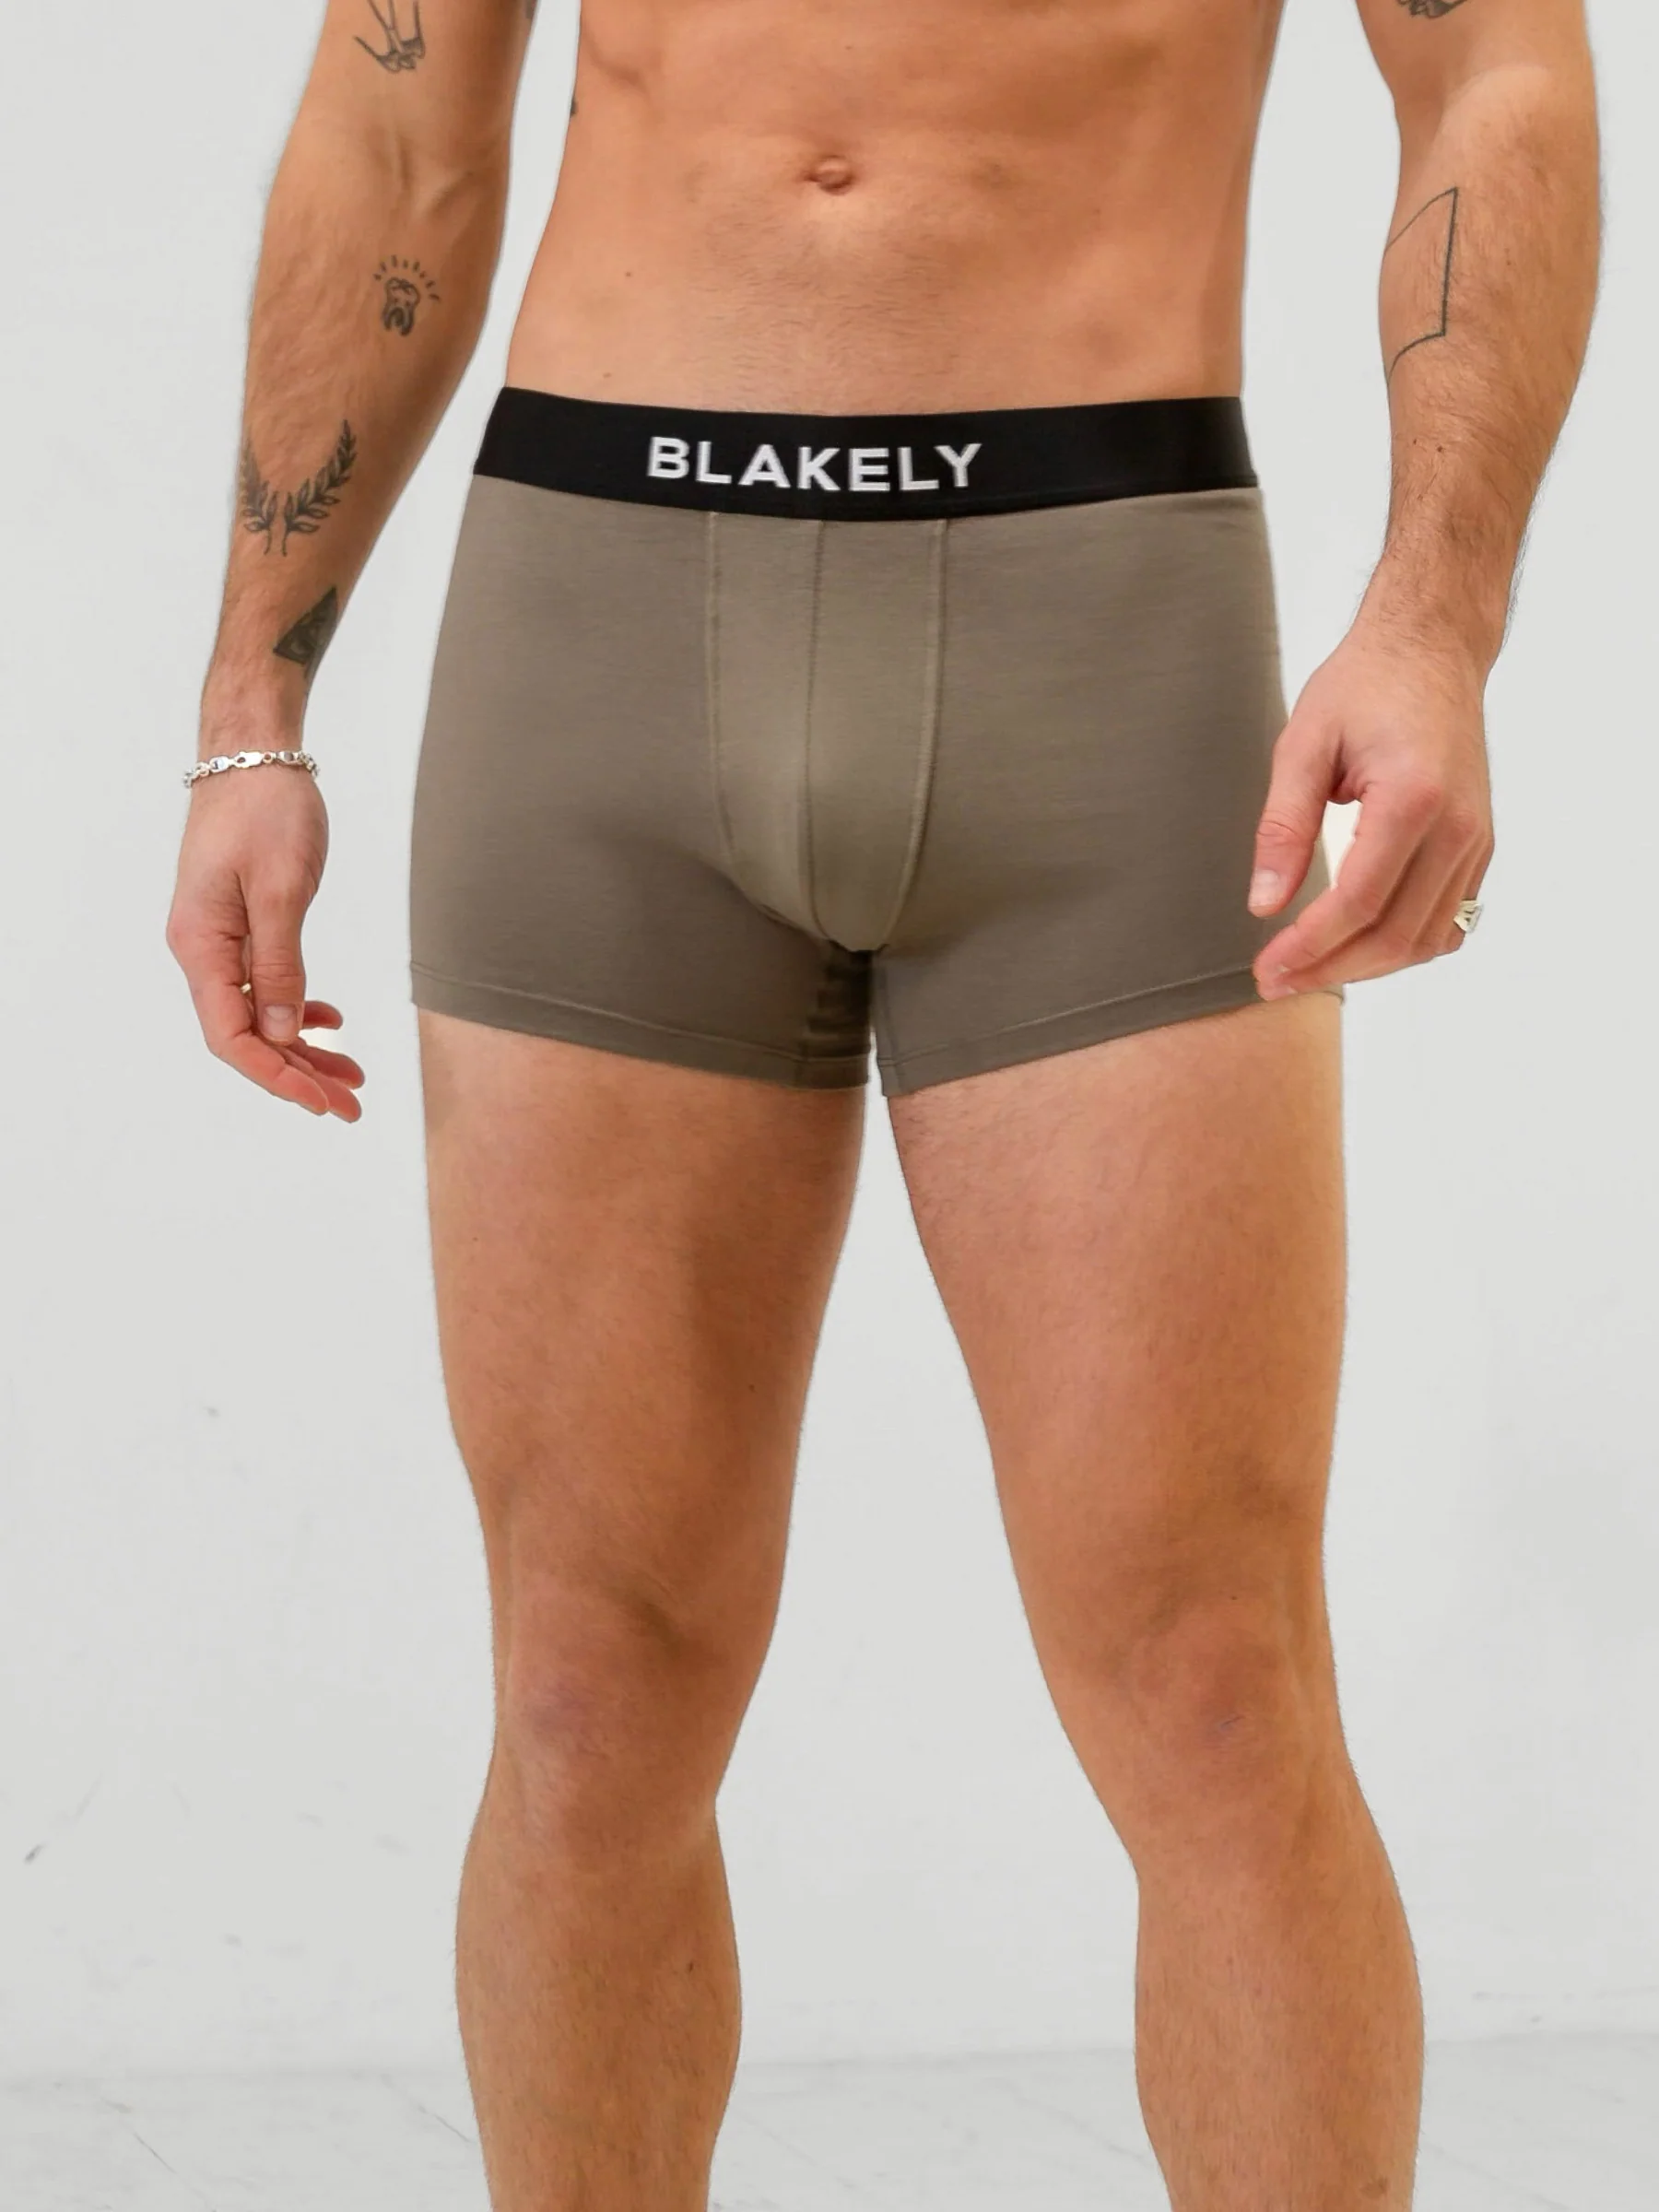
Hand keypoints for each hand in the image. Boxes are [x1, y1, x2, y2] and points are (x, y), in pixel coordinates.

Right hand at [167, 762, 363, 1119]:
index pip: (231, 1036)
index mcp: (201, 946)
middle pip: (247, 1036)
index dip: (276, 1075)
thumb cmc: (266, 810)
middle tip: (353, 1104)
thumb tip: (282, 1033)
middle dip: (299, 1074)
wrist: (255, 754)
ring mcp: (221, 940)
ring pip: (260, 1015)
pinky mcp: (243, 926)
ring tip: (353, 1075)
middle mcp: (203, 950)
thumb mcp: (282, 890)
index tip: (323, 1101)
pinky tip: (331, 1023)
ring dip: (304, 1049)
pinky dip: (299, 1011)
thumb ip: (281, 965)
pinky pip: (267, 985)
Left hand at [1247, 622, 1493, 999]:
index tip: (1266, 967)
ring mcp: (1476, 841)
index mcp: (1413, 799)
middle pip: (1395, 934)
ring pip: (1425, 939)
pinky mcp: (1479, 846)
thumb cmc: (1366, 685)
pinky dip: (1403, 946)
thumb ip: (1283, 827)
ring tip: (1306, 969)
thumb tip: (1263, 902)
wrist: (1431, 650)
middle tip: (1274, 980)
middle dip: (1330, 968)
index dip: (1309, 947)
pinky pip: (1448, 920)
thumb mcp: (1303, 745)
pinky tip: (1357, 947)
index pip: (1358, 903)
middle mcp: (1458, 828)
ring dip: (1365, 966)